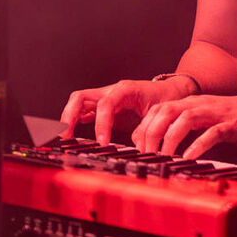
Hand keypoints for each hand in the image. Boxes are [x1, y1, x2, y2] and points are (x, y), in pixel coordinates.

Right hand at [60, 78, 188, 143]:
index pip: (105, 104)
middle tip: (67, 137)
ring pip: (78, 102)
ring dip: (68, 119)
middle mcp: (111, 91)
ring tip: (65, 138)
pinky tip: (71, 134)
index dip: (101, 124)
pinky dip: (75, 121)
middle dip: (70, 117)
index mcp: (124, 89)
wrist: (170, 90)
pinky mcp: (103, 106)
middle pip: (81, 97)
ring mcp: (105, 97)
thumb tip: (138, 147)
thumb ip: (148, 127)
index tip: (102, 142)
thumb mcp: (160, 112)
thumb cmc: (166, 99)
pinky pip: (84, 110)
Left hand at [132, 93, 236, 158]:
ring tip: (163, 157)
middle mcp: (199, 104)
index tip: (137, 147)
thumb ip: (184, 127)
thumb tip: (160, 143)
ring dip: (170, 138)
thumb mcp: (203, 118)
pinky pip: (211, 134)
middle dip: (151, 133)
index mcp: (190, 103)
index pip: (158, 109)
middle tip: (146, 154)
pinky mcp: (230, 125)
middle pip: (166, 111)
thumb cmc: (234, 118)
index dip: (144, 127)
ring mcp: (214, 113)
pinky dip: (197, 145)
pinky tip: (189, 158)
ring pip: (184, 119)